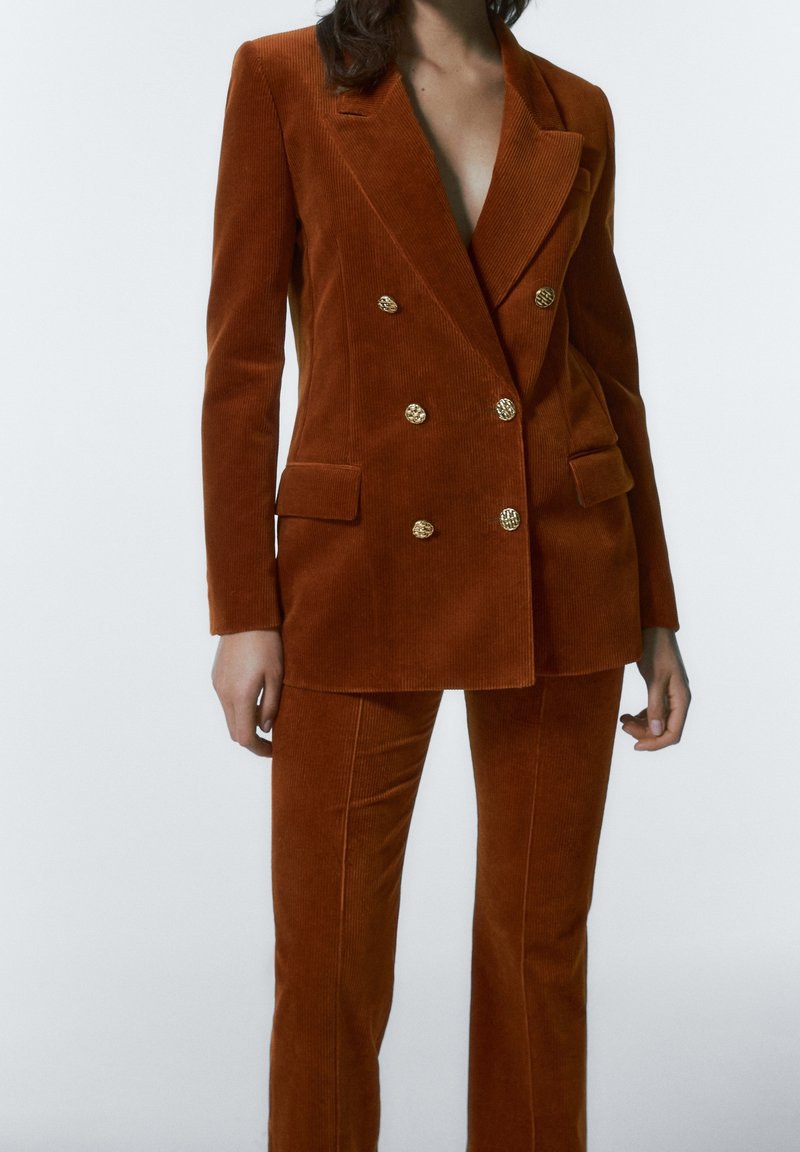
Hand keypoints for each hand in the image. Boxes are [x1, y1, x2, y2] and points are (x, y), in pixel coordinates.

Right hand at [210, 629, 283, 756]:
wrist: (246, 616)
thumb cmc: (268, 644)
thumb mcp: (277, 676)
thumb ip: (271, 706)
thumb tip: (265, 728)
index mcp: (240, 696)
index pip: (245, 737)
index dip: (259, 750)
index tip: (274, 750)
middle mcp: (224, 694)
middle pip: (234, 731)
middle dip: (252, 738)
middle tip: (272, 739)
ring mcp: (218, 685)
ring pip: (229, 716)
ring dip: (245, 722)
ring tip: (266, 715)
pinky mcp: (216, 676)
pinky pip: (225, 701)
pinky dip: (238, 708)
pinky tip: (254, 697)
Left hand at [619, 626, 690, 750]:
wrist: (652, 627)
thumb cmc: (655, 649)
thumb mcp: (654, 677)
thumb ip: (656, 705)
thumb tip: (657, 732)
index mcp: (682, 698)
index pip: (673, 733)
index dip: (655, 743)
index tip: (635, 746)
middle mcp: (678, 700)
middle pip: (664, 730)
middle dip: (644, 733)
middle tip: (623, 726)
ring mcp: (669, 695)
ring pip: (657, 722)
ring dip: (640, 725)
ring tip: (622, 721)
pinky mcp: (660, 690)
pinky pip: (652, 711)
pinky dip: (639, 716)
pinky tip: (625, 715)